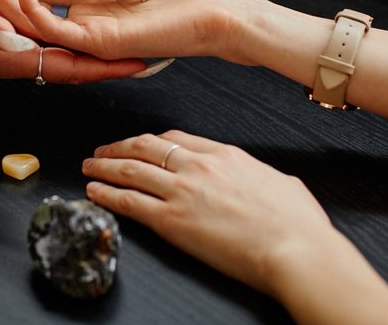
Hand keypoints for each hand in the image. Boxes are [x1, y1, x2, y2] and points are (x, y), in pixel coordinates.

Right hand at [0, 0, 146, 82]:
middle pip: (76, 58)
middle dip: (114, 54)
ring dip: (93, 35)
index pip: (71, 66)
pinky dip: (63, 18)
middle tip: (154, 43)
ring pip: (62, 43)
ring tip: (125, 22)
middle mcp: (15, 55)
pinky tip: (78, 4)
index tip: (147, 60)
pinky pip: (40, 28)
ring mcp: (7, 47)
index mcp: (9, 57)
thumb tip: (18, 35)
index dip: (108, 65)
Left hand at [82, 130, 340, 294]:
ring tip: (89, 167)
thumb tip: (260, 181)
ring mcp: (182, 191)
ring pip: (130, 169)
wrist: (296, 249)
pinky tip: (93, 192)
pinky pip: (128, 202)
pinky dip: (106, 194)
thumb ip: (260, 176)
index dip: (151, 140)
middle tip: (103, 150)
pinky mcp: (171, 221)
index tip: (140, 144)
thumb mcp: (282, 182)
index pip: (176, 138)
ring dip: (104, 166)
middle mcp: (198, 167)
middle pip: (146, 146)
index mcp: (225, 155)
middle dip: (120, 146)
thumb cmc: (298, 224)